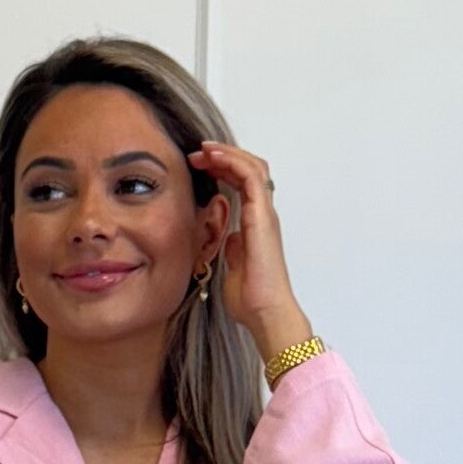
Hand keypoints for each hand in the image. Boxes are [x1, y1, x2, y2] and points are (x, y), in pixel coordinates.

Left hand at [186, 142, 314, 365]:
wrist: (265, 313)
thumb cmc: (251, 299)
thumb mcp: (233, 268)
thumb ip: (232, 250)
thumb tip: (229, 239)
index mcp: (256, 225)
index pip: (243, 183)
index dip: (223, 169)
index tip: (199, 165)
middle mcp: (263, 215)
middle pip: (249, 169)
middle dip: (223, 156)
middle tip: (197, 153)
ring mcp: (265, 214)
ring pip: (252, 167)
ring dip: (227, 153)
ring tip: (204, 149)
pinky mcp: (262, 217)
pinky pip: (251, 177)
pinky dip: (233, 162)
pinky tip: (214, 158)